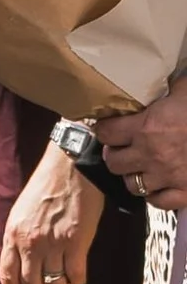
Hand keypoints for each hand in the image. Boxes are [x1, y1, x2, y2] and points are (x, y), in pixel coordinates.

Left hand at [0, 147, 102, 283]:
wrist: (72, 167)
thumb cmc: (48, 187)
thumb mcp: (22, 212)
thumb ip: (20, 238)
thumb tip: (23, 265)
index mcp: (13, 234)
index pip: (7, 276)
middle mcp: (29, 242)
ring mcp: (52, 243)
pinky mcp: (76, 242)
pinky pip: (75, 275)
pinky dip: (78, 282)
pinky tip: (79, 279)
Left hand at [98, 77, 186, 208]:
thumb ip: (170, 87)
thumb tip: (163, 80)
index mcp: (147, 127)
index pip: (106, 132)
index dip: (104, 129)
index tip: (108, 127)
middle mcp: (151, 155)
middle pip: (113, 162)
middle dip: (114, 154)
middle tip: (122, 148)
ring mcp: (167, 177)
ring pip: (132, 185)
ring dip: (133, 175)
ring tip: (139, 167)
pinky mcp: (186, 193)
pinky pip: (159, 203)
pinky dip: (156, 196)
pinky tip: (159, 187)